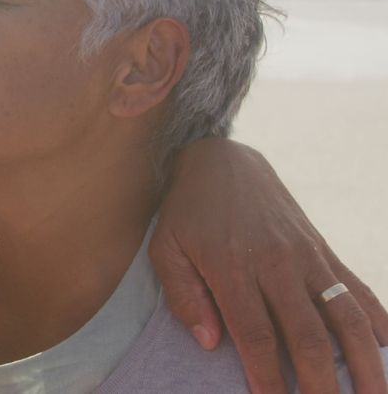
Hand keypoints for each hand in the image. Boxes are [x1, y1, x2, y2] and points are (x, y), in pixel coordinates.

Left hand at [150, 138, 387, 393]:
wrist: (222, 160)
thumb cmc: (187, 212)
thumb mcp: (166, 248)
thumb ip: (182, 295)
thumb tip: (210, 342)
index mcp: (232, 268)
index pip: (256, 333)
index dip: (268, 374)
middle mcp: (276, 263)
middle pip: (307, 333)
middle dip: (321, 380)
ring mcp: (306, 256)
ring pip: (345, 315)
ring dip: (365, 360)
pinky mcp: (322, 249)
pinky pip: (356, 289)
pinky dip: (379, 320)